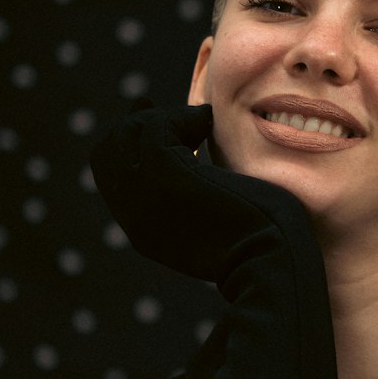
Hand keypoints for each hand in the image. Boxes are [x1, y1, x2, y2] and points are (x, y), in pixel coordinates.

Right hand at [89, 102, 308, 286]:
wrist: (270, 263)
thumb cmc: (262, 243)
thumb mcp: (217, 223)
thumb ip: (197, 198)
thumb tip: (199, 158)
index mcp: (144, 230)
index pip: (112, 175)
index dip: (126, 143)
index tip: (150, 115)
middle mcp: (134, 216)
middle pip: (107, 153)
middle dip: (135, 126)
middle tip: (177, 115)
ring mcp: (145, 196)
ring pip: (127, 136)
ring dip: (163, 118)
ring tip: (199, 120)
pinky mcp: (166, 176)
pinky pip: (155, 130)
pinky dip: (180, 116)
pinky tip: (207, 120)